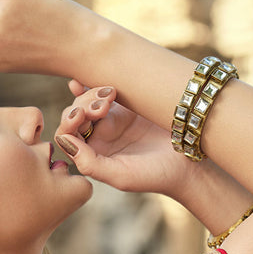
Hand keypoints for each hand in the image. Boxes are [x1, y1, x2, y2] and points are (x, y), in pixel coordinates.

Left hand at [54, 82, 193, 197]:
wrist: (187, 163)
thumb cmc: (155, 175)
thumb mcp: (121, 175)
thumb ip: (90, 163)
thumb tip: (65, 141)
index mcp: (93, 156)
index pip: (66, 135)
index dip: (69, 123)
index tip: (85, 117)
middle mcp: (98, 138)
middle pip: (74, 113)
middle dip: (83, 104)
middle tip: (106, 105)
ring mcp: (113, 119)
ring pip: (87, 99)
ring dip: (93, 92)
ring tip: (112, 94)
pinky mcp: (128, 105)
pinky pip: (104, 89)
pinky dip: (93, 81)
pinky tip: (91, 78)